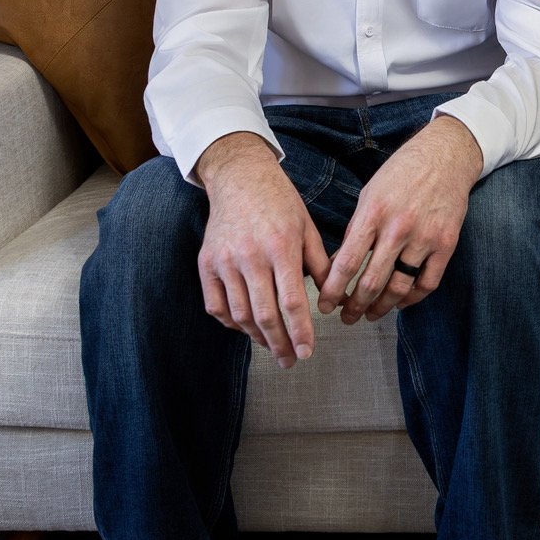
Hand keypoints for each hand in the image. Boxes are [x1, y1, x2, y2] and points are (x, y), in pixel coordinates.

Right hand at [196, 132, 331, 367]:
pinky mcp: (205, 263)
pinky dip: (231, 322)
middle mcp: (250, 256)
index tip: (307, 352)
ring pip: (240, 314)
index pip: (292, 301)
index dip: (300, 332)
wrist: (239, 178)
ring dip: (257, 337)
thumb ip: (319, 264)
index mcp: (281, 247)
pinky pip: (215, 305)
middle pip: (264, 315)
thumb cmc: (280, 203)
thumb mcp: (307, 228)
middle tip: (289, 361)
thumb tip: (334, 300)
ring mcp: (224, 261)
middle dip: (279, 344)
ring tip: (272, 346)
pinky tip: (247, 328)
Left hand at [319, 115, 483, 324]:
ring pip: (398, 288)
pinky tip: (400, 302)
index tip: (324, 305)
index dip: (332, 290)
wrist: (446, 156)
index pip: (347, 262)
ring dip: (381, 308)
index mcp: (373, 213)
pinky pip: (427, 283)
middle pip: (371, 282)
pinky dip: (411, 299)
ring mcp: (424, 237)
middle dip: (354, 307)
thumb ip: (356, 229)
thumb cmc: (402, 173)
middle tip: (346, 317)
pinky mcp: (446, 244)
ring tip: (370, 314)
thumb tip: (338, 265)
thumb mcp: (370, 194)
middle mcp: (398, 228)